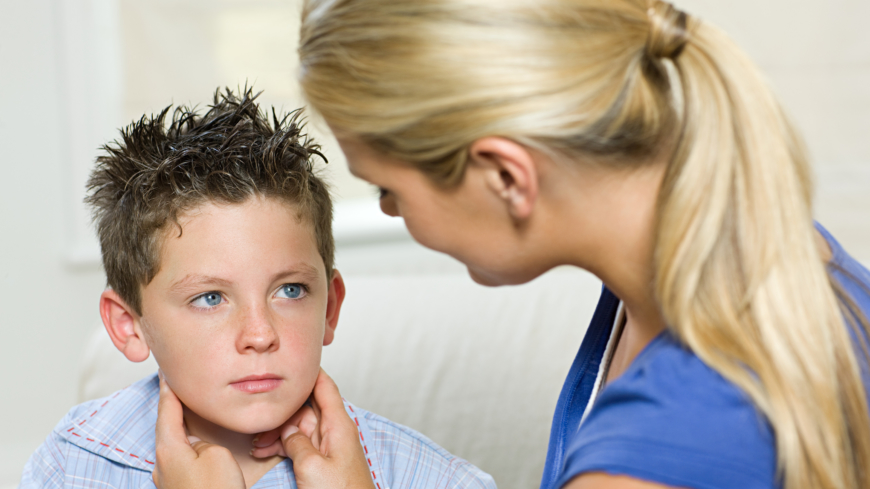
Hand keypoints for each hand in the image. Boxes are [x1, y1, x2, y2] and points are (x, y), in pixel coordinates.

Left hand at [152, 372, 245, 488]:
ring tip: (196, 417)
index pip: (167, 409)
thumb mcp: (216, 455)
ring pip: (178, 446)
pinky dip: (194, 449)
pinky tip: (204, 449)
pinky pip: (187, 461)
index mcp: (169, 449)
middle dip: (175, 408)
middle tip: (181, 389)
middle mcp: (164, 464)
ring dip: (186, 431)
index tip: (166, 371)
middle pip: (168, 427)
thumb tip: (200, 446)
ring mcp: (171, 480)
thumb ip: (206, 442)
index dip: (169, 388)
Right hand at [251, 369, 374, 488]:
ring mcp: (328, 447)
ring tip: (257, 443)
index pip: (325, 386)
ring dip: (277, 432)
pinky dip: (282, 445)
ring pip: (299, 427)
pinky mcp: (322, 461)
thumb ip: (297, 441)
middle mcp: (335, 432)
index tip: (290, 359)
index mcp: (339, 425)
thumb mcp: (312, 466)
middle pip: (306, 406)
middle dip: (281, 410)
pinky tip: (264, 451)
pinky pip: (299, 445)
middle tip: (260, 417)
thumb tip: (287, 429)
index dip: (309, 371)